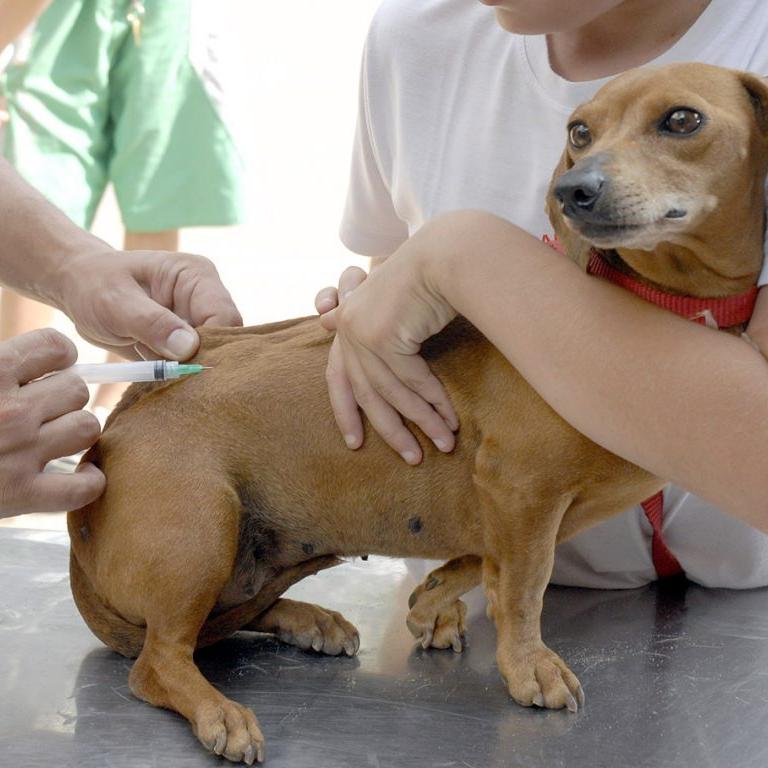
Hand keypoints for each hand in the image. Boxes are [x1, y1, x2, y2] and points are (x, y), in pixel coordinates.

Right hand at [0, 329, 103, 517]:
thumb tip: (24, 355)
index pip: (56, 346)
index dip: (58, 355)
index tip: (51, 365)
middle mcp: (10, 411)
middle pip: (76, 390)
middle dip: (63, 395)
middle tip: (43, 406)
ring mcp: (19, 454)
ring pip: (87, 428)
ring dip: (75, 431)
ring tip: (54, 435)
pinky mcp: (20, 496)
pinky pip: (83, 487)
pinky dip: (89, 481)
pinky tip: (79, 472)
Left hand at [56, 249, 242, 359]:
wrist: (78, 288)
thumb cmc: (93, 284)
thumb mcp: (115, 301)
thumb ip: (152, 323)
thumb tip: (188, 349)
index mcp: (197, 276)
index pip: (224, 317)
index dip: (211, 346)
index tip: (183, 367)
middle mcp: (206, 297)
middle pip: (225, 340)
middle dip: (202, 362)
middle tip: (173, 380)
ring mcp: (198, 320)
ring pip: (212, 356)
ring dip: (189, 372)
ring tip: (158, 375)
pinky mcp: (187, 341)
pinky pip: (196, 364)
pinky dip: (179, 375)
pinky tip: (158, 377)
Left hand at [318, 246, 458, 463]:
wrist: (444, 254)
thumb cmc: (423, 276)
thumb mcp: (388, 303)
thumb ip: (364, 322)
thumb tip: (324, 318)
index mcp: (346, 323)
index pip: (338, 378)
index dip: (345, 412)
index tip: (355, 443)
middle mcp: (348, 329)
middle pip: (365, 394)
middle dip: (390, 430)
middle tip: (410, 457)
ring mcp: (362, 333)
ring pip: (392, 393)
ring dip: (422, 422)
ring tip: (443, 443)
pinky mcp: (384, 337)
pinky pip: (412, 382)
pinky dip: (433, 403)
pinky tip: (449, 420)